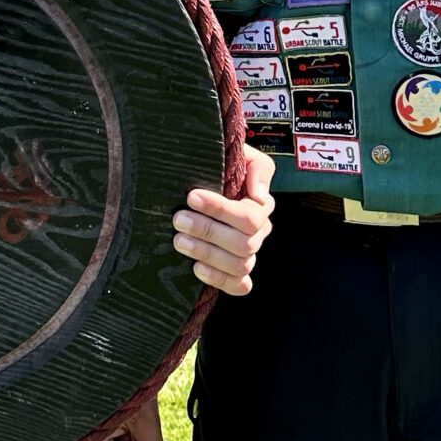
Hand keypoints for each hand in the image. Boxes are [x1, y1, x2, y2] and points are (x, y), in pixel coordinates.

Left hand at [171, 146, 273, 294]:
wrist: (205, 179)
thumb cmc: (223, 166)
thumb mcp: (242, 155)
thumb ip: (257, 168)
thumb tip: (259, 196)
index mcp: (262, 206)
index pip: (249, 216)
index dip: (220, 209)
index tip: (191, 197)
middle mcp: (259, 232)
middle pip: (243, 243)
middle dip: (207, 231)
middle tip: (178, 220)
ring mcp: (249, 253)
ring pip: (240, 265)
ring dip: (207, 254)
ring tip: (179, 241)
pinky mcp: (237, 272)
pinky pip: (239, 286)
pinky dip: (220, 280)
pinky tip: (196, 268)